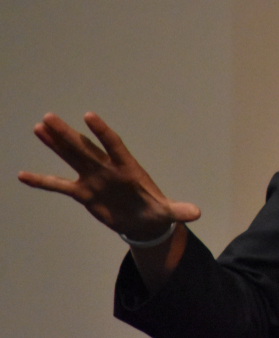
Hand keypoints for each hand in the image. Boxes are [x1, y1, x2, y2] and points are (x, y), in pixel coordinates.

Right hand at [18, 112, 199, 241]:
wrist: (144, 221)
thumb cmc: (156, 211)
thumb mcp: (168, 213)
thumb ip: (178, 211)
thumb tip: (196, 213)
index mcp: (127, 169)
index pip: (113, 145)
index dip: (102, 132)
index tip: (88, 116)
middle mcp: (107, 169)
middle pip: (85, 148)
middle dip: (68, 134)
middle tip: (49, 116)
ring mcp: (94, 179)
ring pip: (71, 158)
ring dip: (55, 144)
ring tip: (39, 127)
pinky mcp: (84, 193)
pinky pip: (59, 185)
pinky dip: (42, 181)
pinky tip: (22, 175)